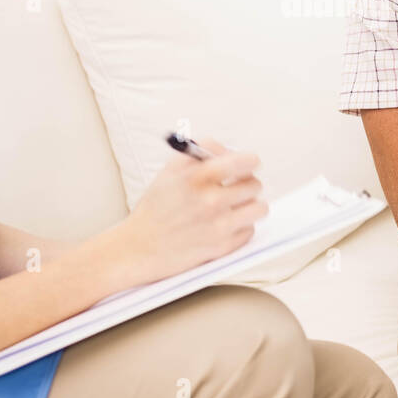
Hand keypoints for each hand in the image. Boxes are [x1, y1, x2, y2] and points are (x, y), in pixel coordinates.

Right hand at [115, 138, 267, 284]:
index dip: (250, 161)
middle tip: (236, 187)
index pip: (241, 162)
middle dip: (247, 183)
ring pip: (259, 208)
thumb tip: (229, 149)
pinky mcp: (222, 248)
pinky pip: (250, 231)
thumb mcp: (170, 171)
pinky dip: (241, 227)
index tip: (250, 163)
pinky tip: (225, 225)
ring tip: (236, 206)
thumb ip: (200, 153)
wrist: (138, 248)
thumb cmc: (155, 207)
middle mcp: (210, 202)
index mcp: (196, 179)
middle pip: (254, 185)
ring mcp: (218, 227)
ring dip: (250, 206)